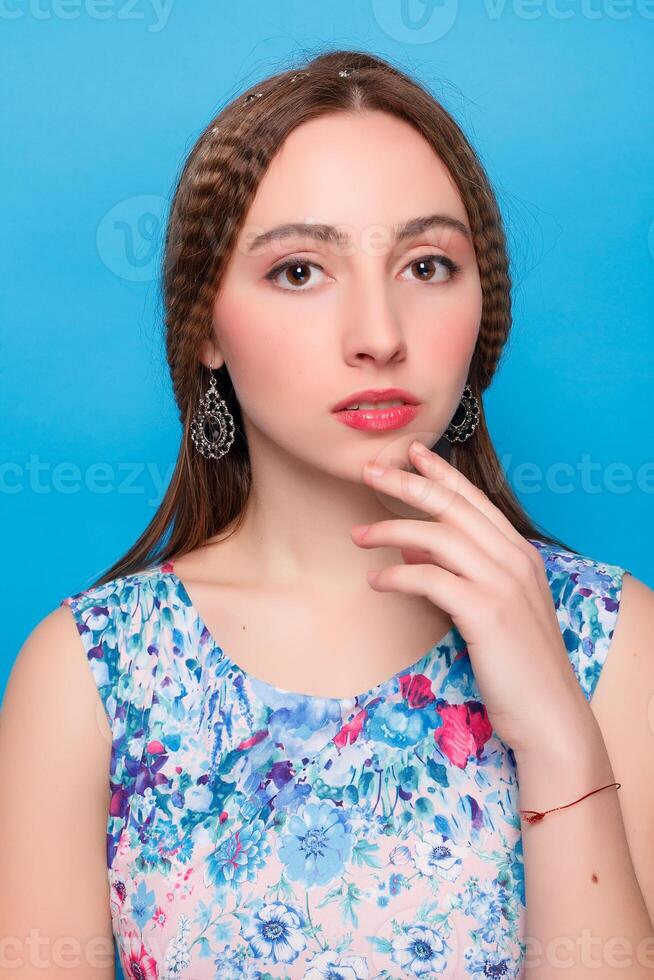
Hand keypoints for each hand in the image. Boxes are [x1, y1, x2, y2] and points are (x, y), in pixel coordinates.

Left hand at [351, 440, 598, 758]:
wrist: (549, 714)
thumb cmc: (517, 664)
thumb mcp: (493, 607)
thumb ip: (461, 570)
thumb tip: (415, 541)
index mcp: (520, 553)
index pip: (474, 499)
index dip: (441, 472)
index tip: (410, 452)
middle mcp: (515, 560)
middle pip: (453, 506)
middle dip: (407, 484)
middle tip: (369, 471)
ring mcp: (504, 585)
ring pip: (439, 536)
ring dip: (391, 529)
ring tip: (358, 535)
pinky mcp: (487, 614)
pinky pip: (432, 579)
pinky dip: (399, 574)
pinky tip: (377, 581)